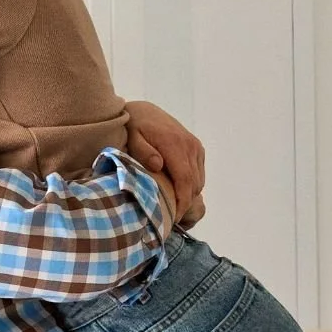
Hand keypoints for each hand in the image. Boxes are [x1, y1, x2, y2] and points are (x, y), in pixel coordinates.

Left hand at [124, 100, 205, 228]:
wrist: (143, 111)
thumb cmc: (133, 127)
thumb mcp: (131, 137)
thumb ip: (143, 151)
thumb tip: (158, 165)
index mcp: (175, 144)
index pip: (185, 181)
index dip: (181, 203)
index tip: (172, 219)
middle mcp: (190, 146)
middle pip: (194, 184)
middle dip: (185, 205)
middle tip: (169, 219)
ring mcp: (195, 147)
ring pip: (199, 181)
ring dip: (188, 197)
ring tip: (172, 208)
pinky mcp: (197, 148)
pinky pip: (199, 174)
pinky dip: (191, 186)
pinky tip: (177, 192)